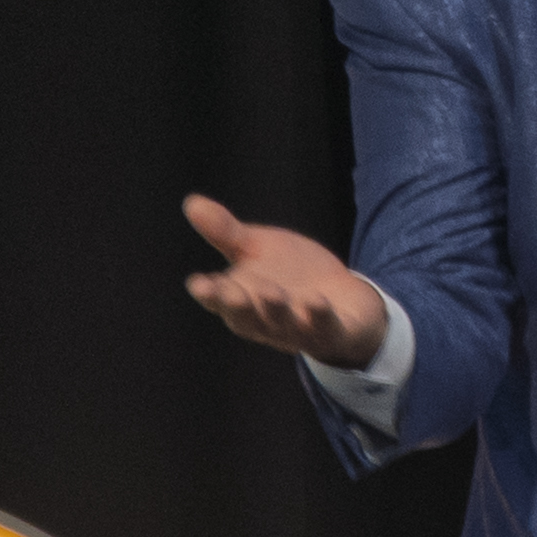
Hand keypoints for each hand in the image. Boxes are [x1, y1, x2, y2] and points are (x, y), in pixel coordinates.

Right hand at [181, 196, 390, 370]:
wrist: (345, 298)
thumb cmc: (292, 276)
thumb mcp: (258, 249)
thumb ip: (226, 233)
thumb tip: (191, 202)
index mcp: (244, 302)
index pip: (221, 302)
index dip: (210, 295)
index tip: (198, 283)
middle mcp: (268, 323)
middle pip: (248, 319)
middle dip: (239, 306)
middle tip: (230, 292)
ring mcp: (301, 331)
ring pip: (284, 325)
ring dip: (276, 310)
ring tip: (271, 292)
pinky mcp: (334, 333)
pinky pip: (326, 329)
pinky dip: (320, 316)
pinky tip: (317, 299)